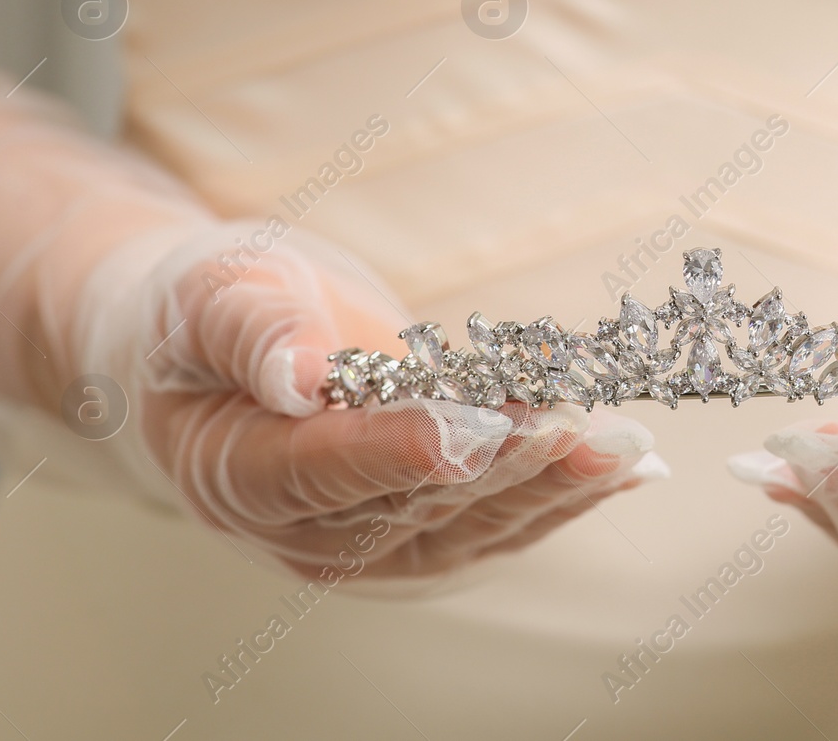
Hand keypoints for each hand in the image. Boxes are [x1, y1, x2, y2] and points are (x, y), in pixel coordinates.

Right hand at [84, 228, 664, 577]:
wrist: (224, 348)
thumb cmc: (211, 313)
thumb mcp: (212, 293)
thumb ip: (251, 330)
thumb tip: (297, 374)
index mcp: (237, 471)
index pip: (323, 469)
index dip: (400, 451)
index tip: (470, 429)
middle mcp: (306, 530)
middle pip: (416, 500)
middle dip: (505, 460)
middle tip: (575, 422)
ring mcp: (370, 543)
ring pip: (473, 522)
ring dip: (554, 482)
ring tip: (623, 445)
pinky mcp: (423, 534)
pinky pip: (500, 521)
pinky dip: (565, 492)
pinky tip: (626, 466)